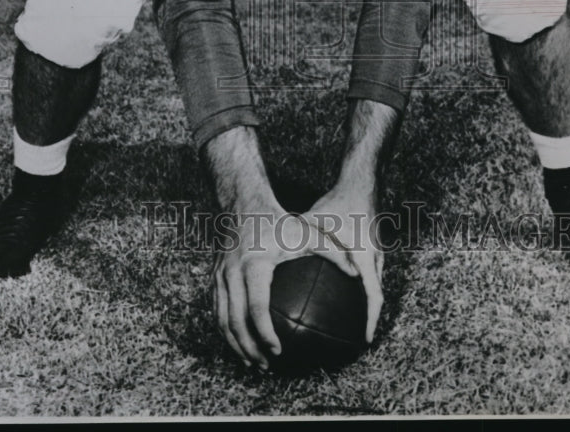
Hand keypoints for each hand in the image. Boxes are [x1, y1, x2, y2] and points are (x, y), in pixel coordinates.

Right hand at [211, 198, 359, 369]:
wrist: (243, 204)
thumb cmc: (278, 221)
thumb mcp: (306, 234)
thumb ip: (332, 253)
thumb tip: (356, 274)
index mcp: (254, 265)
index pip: (256, 307)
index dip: (265, 333)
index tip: (278, 351)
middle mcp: (232, 272)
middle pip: (235, 320)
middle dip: (249, 348)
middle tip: (266, 365)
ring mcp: (220, 276)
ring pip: (221, 319)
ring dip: (235, 344)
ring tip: (252, 362)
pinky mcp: (214, 277)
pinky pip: (216, 310)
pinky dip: (225, 331)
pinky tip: (240, 343)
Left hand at [304, 187, 383, 344]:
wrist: (362, 180)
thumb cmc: (340, 199)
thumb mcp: (317, 221)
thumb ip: (300, 241)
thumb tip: (277, 258)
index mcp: (364, 256)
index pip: (373, 296)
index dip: (370, 321)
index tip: (364, 341)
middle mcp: (376, 258)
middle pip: (377, 295)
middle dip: (369, 318)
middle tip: (355, 338)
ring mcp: (378, 252)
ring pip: (376, 284)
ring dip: (368, 303)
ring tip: (352, 321)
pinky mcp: (375, 246)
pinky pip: (372, 273)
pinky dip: (364, 287)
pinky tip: (346, 289)